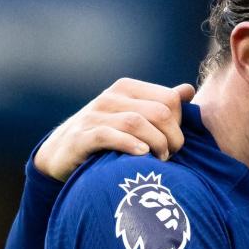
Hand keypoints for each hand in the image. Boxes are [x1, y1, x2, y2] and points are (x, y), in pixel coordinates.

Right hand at [34, 78, 194, 180]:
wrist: (61, 153)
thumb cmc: (107, 134)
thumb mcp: (133, 114)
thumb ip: (161, 103)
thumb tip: (188, 90)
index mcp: (127, 89)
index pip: (169, 98)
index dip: (180, 122)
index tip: (175, 142)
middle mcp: (110, 98)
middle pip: (159, 112)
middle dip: (172, 137)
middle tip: (171, 155)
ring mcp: (94, 115)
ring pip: (136, 122)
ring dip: (156, 144)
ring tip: (161, 159)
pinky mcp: (81, 136)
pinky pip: (109, 135)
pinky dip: (129, 145)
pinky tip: (142, 154)